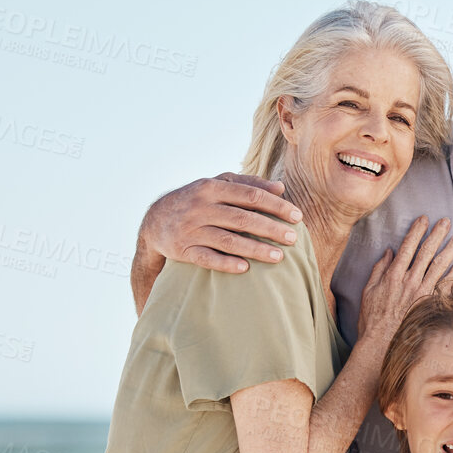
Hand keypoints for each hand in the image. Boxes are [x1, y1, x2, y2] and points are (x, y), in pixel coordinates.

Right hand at [142, 172, 300, 274]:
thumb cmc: (197, 200)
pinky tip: (245, 269)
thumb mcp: (217, 185)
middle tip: (292, 239)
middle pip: (242, 218)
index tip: (297, 217)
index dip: (276, 206)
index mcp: (212, 188)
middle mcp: (201, 207)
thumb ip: (248, 184)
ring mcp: (191, 229)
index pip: (251, 195)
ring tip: (278, 257)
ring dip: (254, 249)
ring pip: (227, 240)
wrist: (155, 220)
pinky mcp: (183, 250)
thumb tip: (281, 188)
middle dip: (270, 229)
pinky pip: (206, 258)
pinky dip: (225, 263)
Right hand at [357, 217, 452, 341]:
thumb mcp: (368, 291)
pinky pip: (446, 286)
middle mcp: (409, 281)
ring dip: (449, 250)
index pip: (407, 247)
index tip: (423, 219)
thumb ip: (379, 269)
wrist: (380, 345)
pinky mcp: (431, 306)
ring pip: (439, 266)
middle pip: (426, 252)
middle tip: (446, 222)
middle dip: (437, 234)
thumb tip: (389, 252)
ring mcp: (422, 293)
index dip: (416, 231)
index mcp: (393, 275)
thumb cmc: (372, 320)